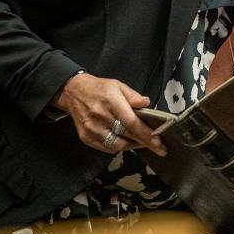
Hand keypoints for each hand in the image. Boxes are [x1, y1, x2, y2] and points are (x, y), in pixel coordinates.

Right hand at [51, 72, 166, 155]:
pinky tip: (128, 143)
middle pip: (126, 134)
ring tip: (144, 143)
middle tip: (160, 148)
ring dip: (133, 146)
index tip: (158, 142)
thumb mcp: (118, 85)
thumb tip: (146, 103)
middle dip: (145, 143)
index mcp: (111, 101)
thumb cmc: (100, 89)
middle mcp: (100, 116)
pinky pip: (107, 148)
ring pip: (117, 145)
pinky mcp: (86, 137)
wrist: (73, 93)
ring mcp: (92, 129)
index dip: (146, 133)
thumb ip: (133, 96)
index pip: (131, 121)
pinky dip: (120, 147)